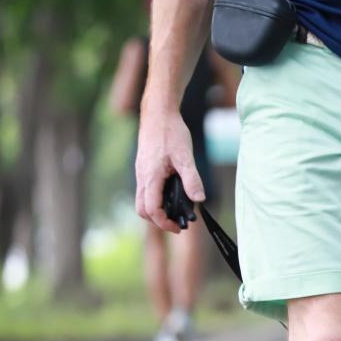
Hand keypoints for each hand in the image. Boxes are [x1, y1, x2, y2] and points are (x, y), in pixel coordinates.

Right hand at [135, 110, 202, 232]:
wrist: (158, 113)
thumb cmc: (171, 132)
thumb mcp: (185, 157)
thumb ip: (192, 179)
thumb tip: (199, 200)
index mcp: (150, 177)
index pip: (151, 209)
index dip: (164, 222)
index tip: (179, 227)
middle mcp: (142, 177)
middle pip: (142, 209)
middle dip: (158, 220)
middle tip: (177, 222)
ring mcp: (141, 173)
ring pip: (142, 200)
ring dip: (157, 210)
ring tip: (176, 210)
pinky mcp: (143, 168)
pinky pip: (145, 190)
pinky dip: (156, 198)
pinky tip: (172, 193)